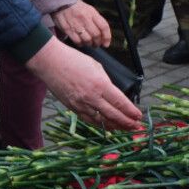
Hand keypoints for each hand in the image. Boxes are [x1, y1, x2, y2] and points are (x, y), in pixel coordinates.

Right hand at [25, 37, 142, 129]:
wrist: (50, 62)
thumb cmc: (73, 59)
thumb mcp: (96, 66)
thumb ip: (106, 82)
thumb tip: (113, 94)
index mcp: (100, 84)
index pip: (120, 103)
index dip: (131, 112)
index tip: (138, 116)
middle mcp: (92, 97)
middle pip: (114, 115)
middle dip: (127, 122)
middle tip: (136, 126)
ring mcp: (81, 104)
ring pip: (102, 121)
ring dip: (115, 126)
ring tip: (124, 129)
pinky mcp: (72, 108)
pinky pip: (89, 120)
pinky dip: (100, 124)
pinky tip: (107, 126)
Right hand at [52, 0, 111, 48]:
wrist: (62, 3)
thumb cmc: (78, 8)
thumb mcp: (90, 10)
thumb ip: (97, 21)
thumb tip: (104, 35)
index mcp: (92, 13)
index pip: (104, 26)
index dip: (107, 37)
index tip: (106, 44)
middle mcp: (85, 18)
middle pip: (96, 35)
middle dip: (98, 42)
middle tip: (96, 44)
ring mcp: (76, 24)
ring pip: (87, 40)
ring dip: (90, 44)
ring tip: (89, 43)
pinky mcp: (67, 29)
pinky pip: (77, 41)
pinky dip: (81, 44)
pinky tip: (81, 42)